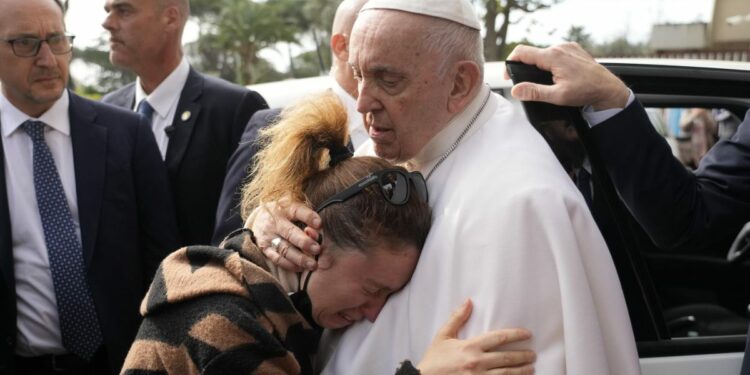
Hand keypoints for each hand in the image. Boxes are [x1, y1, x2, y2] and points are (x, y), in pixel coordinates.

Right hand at [246, 198, 321, 271]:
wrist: (260, 218)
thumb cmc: (285, 214)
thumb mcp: (294, 209)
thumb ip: (307, 218)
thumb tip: (318, 230)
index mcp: (285, 208)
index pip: (297, 211)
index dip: (308, 217)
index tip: (319, 224)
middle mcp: (275, 222)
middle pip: (289, 232)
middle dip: (304, 242)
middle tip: (317, 249)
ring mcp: (268, 236)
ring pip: (284, 248)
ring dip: (300, 258)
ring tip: (313, 264)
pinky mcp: (264, 248)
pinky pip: (277, 259)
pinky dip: (289, 265)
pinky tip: (301, 267)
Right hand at [418, 299, 534, 374]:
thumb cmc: (434, 360)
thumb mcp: (443, 336)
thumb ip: (457, 318)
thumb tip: (469, 301)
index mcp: (470, 347)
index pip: (499, 338)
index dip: (516, 335)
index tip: (527, 334)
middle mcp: (477, 363)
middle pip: (506, 358)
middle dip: (523, 356)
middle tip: (533, 354)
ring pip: (506, 374)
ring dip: (521, 371)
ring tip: (531, 368)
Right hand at [505, 42, 629, 110]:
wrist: (608, 88)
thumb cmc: (586, 91)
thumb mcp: (557, 96)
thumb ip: (534, 92)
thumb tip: (516, 90)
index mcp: (553, 56)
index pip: (522, 52)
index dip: (510, 63)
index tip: (509, 75)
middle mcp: (560, 47)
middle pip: (533, 53)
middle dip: (526, 67)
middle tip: (528, 83)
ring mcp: (568, 46)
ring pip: (544, 53)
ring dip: (540, 65)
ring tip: (546, 81)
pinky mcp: (574, 49)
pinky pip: (556, 53)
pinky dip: (551, 63)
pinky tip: (558, 75)